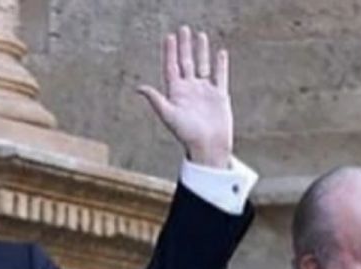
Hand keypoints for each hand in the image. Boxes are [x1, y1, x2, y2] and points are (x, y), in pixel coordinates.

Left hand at [136, 26, 232, 167]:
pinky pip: (220, 76)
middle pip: (186, 63)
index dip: (169, 52)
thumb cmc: (187, 135)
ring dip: (201, 51)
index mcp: (176, 94)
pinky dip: (221, 64)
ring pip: (202, 66)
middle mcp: (189, 91)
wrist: (208, 148)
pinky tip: (220, 52)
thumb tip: (139, 88)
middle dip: (184, 46)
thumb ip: (156, 100)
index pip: (171, 67)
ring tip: (200, 35)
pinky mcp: (219, 96)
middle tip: (182, 29)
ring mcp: (205, 92)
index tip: (169, 36)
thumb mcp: (169, 116)